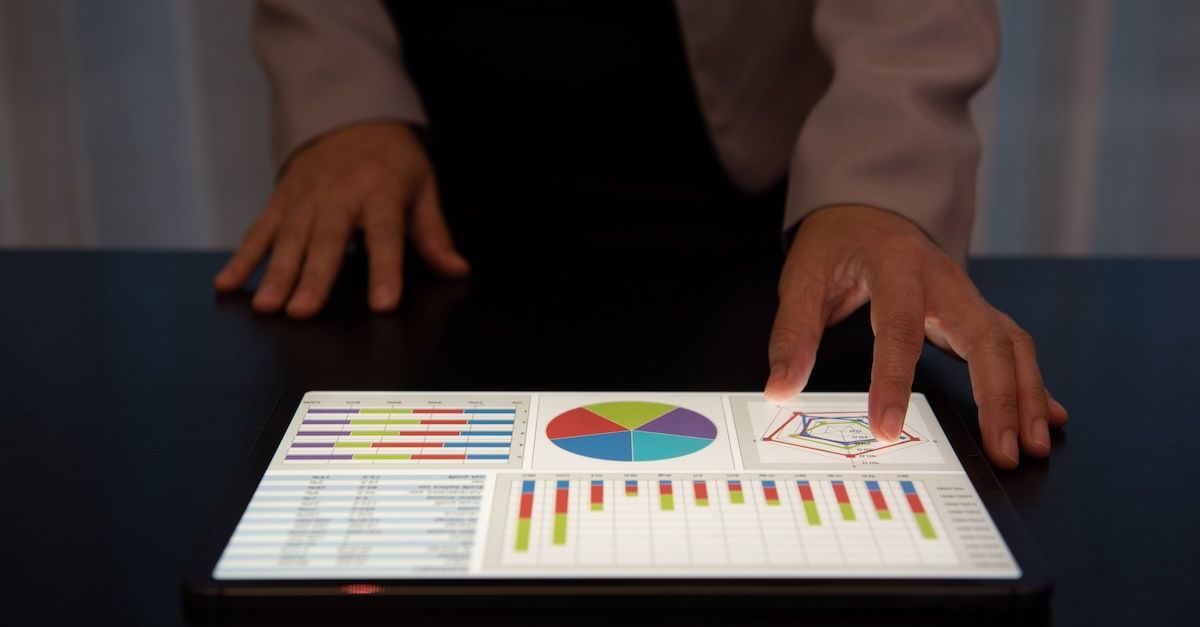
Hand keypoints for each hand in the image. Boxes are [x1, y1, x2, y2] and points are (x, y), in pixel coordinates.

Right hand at [213, 121, 468, 317]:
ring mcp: (304, 197)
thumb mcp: (422, 187)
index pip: (385, 236)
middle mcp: (338, 195)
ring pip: (288, 239)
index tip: (383, 303)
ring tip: (266, 306)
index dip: (386, 270)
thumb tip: (457, 270)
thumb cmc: (391, 158)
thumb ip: (433, 233)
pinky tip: (227, 284)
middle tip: (302, 312)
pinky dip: (242, 258)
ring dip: (275, 274)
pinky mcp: (280, 199)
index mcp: (380, 192)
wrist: (349, 111)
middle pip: (326, 241)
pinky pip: (259, 231)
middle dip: (314, 277)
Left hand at [763, 205, 1067, 468]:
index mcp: (897, 267)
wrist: (867, 208)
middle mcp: (945, 280)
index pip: (899, 329)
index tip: (887, 429)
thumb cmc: (837, 245)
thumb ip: (793, 335)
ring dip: (1025, 396)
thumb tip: (780, 389)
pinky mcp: (974, 312)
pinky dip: (1031, 382)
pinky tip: (1046, 416)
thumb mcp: (803, 279)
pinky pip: (1012, 346)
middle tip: (1002, 451)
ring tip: (1029, 446)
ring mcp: (967, 295)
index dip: (893, 382)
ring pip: (1011, 344)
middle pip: (986, 337)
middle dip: (999, 398)